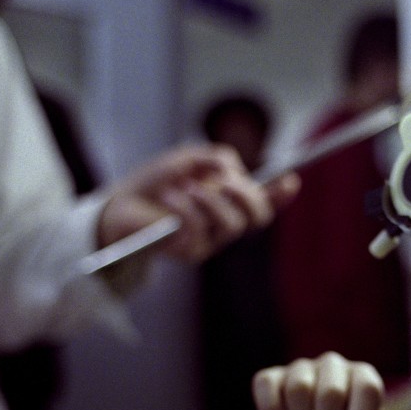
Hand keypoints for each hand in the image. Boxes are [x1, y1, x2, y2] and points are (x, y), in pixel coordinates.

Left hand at [97, 143, 299, 261]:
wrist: (120, 204)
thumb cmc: (156, 182)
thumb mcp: (189, 159)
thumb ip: (216, 158)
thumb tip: (233, 169)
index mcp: (230, 200)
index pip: (265, 200)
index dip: (281, 193)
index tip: (290, 179)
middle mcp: (226, 222)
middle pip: (258, 217)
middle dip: (248, 195)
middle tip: (225, 180)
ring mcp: (211, 240)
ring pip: (233, 225)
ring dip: (212, 200)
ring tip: (187, 186)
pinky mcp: (191, 252)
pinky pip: (201, 229)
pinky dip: (186, 207)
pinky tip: (170, 196)